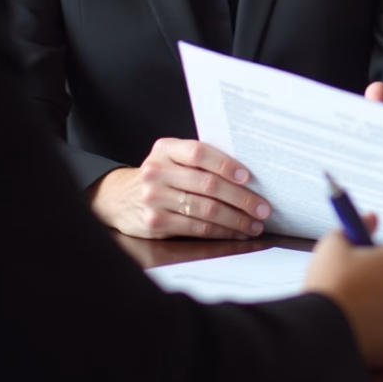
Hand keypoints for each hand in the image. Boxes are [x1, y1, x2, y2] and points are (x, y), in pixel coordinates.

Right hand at [89, 138, 271, 240]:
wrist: (120, 198)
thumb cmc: (161, 175)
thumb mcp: (172, 159)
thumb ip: (200, 160)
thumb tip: (248, 174)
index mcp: (166, 149)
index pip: (200, 153)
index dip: (226, 164)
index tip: (249, 177)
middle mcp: (157, 171)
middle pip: (208, 185)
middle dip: (242, 199)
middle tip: (263, 208)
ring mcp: (155, 198)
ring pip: (206, 209)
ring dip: (236, 219)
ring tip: (254, 223)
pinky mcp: (155, 222)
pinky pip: (196, 228)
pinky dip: (221, 232)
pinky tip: (235, 232)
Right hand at [304, 217, 382, 367]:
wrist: (322, 332)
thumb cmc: (332, 285)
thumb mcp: (336, 243)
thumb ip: (358, 226)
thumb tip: (371, 218)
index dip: (380, 260)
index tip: (362, 265)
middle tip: (356, 288)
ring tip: (353, 311)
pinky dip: (381, 333)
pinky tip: (358, 329)